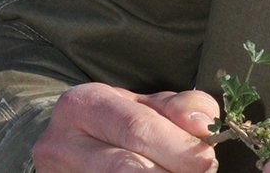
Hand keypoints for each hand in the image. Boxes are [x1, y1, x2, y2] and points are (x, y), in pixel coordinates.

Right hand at [32, 82, 220, 171]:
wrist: (70, 143)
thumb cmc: (118, 122)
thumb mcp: (146, 105)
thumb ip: (179, 109)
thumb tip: (204, 125)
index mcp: (86, 103)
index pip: (138, 128)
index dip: (178, 146)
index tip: (208, 159)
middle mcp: (61, 140)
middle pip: (125, 166)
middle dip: (173, 170)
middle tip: (204, 172)